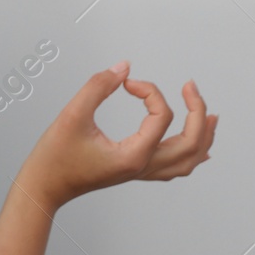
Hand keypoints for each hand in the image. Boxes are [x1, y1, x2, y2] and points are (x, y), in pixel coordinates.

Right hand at [17, 60, 216, 209]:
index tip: (128, 82)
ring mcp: (140, 172)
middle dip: (197, 111)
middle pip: (191, 142)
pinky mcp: (133, 172)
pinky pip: (174, 168)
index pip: (161, 116)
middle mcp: (142, 167)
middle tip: (190, 86)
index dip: (150, 91)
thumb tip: (124, 68)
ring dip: (204, 137)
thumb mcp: (72, 116)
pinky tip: (200, 150)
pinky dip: (192, 156)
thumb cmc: (53, 158)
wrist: (42, 187)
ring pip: (189, 160)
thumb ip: (98, 87)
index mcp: (133, 156)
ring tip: (212, 116)